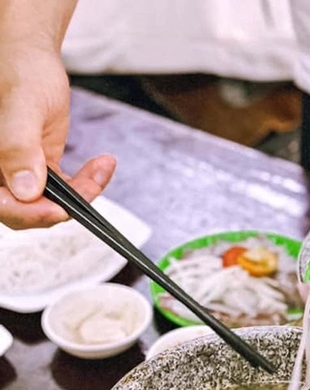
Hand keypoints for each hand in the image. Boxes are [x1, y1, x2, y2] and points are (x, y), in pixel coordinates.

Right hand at [0, 43, 115, 228]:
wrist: (32, 59)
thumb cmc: (20, 72)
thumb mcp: (20, 106)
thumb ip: (18, 147)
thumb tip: (26, 190)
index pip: (3, 206)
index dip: (30, 214)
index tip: (60, 208)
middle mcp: (0, 175)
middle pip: (27, 212)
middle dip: (62, 205)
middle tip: (91, 185)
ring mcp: (19, 175)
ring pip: (50, 204)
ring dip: (81, 193)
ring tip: (101, 167)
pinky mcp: (41, 172)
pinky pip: (65, 191)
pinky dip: (87, 183)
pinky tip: (103, 164)